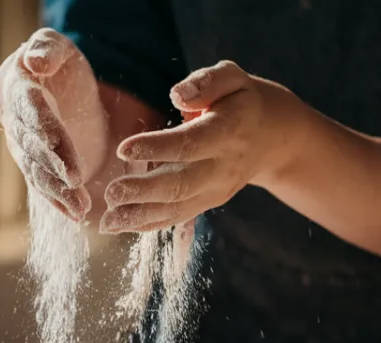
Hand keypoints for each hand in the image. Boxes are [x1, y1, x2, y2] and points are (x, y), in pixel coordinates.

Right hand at [0, 28, 102, 220]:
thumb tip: (34, 61)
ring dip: (57, 191)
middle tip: (77, 184)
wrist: (61, 85)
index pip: (30, 111)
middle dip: (54, 167)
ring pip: (35, 170)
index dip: (46, 133)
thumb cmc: (60, 62)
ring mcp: (19, 143)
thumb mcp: (57, 46)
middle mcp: (11, 118)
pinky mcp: (33, 162)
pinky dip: (56, 200)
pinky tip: (73, 215)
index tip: (63, 152)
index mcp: (14, 86)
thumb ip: (47, 48)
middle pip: (31, 145)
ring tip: (81, 208)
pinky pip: (41, 183)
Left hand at [101, 61, 302, 233]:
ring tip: (108, 222)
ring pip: (178, 208)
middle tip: (111, 193)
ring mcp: (216, 189)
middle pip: (182, 184)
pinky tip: (122, 226)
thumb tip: (178, 96)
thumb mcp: (233, 78)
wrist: (272, 138)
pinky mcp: (208, 201)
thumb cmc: (242, 101)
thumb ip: (207, 82)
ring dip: (141, 217)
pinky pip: (178, 216)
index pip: (191, 144)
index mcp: (229, 133)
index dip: (158, 148)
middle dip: (145, 192)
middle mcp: (223, 168)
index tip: (123, 149)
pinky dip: (150, 223)